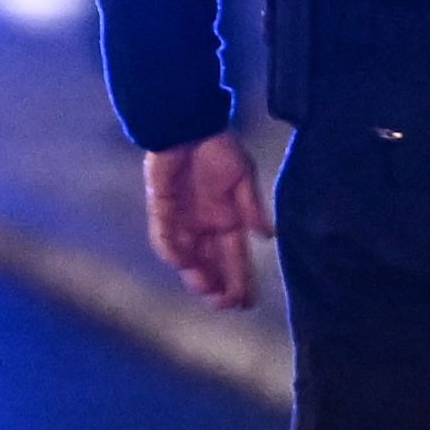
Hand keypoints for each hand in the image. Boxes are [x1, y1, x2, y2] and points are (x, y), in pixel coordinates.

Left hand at [143, 132, 271, 310]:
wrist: (189, 124)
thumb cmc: (218, 147)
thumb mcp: (244, 177)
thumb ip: (253, 208)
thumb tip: (267, 236)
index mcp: (228, 220)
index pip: (235, 259)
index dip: (241, 281)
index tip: (247, 303)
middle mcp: (205, 226)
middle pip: (212, 265)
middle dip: (220, 287)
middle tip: (225, 305)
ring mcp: (182, 220)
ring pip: (189, 258)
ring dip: (198, 276)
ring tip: (208, 291)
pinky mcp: (162, 209)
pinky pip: (165, 237)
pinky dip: (174, 251)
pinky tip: (184, 264)